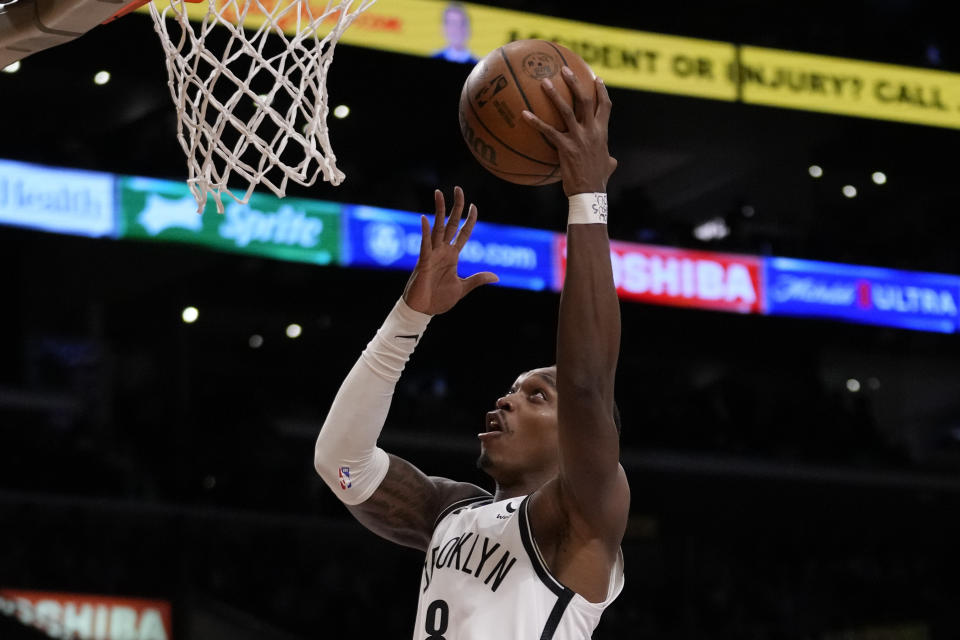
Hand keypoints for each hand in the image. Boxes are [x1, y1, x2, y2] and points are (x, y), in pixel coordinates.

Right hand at [402, 186, 498, 314]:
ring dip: (438, 211)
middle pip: (450, 224)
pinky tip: (425, 219)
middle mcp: (442, 251)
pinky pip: (424, 244)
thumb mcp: (463, 288)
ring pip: (437, 228)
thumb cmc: (439, 299)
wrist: (424, 311)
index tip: (474, 206)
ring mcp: (432, 254)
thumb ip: (477, 280)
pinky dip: (425, 232)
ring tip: (439, 193)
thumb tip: (496, 277)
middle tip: (458, 189)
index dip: (469, 220)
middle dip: (455, 207)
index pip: (462, 233)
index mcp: (452, 256)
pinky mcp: (423, 262)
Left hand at [521, 68, 616, 196]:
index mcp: (602, 133)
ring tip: (544, 82)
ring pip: (566, 110)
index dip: (601, 91)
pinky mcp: (566, 147)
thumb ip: (609, 158)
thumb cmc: (598, 181)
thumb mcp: (608, 165)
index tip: (596, 78)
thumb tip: (611, 159)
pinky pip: (548, 131)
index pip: (605, 106)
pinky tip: (524, 114)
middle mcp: (592, 131)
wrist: (590, 193)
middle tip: (565, 69)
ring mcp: (579, 138)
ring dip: (554, 95)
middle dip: (575, 83)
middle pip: (585, 101)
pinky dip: (535, 122)